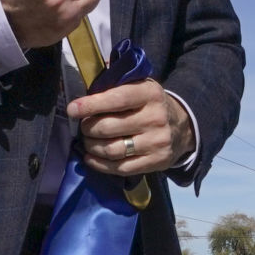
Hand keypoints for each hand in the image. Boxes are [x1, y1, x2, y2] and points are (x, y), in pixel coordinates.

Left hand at [69, 80, 193, 175]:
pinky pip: (120, 168)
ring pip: (112, 150)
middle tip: (83, 127)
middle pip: (109, 127)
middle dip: (88, 128)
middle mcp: (155, 118)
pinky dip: (99, 164)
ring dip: (92, 147)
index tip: (72, 109)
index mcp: (150, 94)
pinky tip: (91, 157)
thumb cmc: (150, 105)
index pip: (117, 99)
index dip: (91, 105)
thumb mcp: (140, 87)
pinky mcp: (156, 162)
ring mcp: (157, 142)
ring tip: (88, 142)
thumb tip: (85, 94)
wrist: (182, 127)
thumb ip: (116, 86)